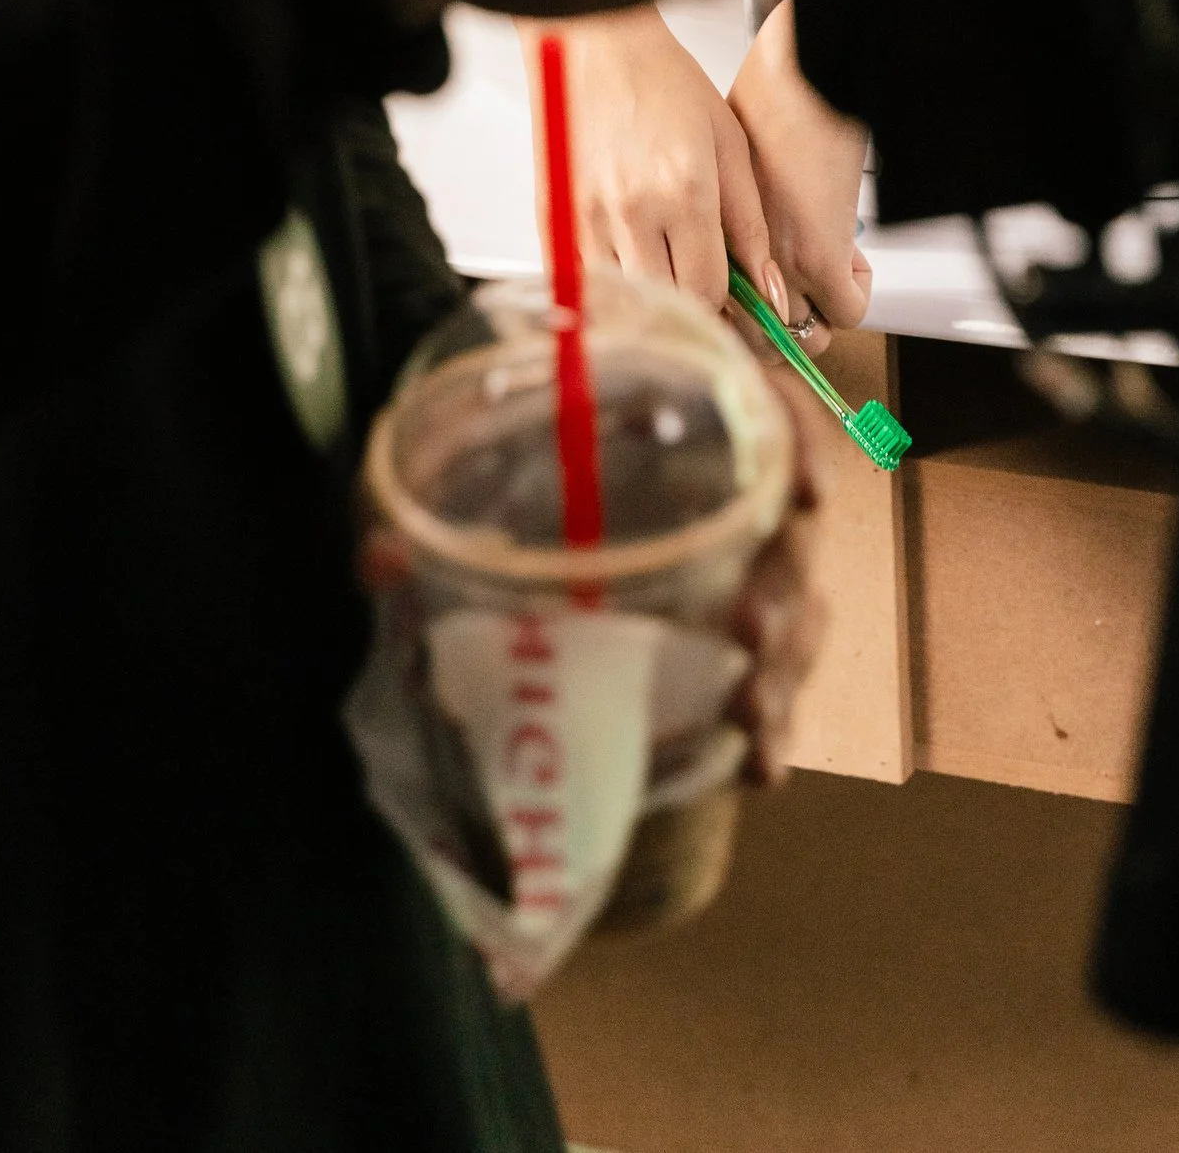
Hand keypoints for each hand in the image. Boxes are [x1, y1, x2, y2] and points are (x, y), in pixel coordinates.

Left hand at [352, 381, 826, 789]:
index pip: (765, 410)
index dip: (798, 442)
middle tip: (749, 626)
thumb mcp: (449, 475)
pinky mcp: (720, 656)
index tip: (802, 491)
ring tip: (749, 713)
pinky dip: (770, 733)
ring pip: (792, 618)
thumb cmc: (488, 472)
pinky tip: (758, 768)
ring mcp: (731, 578)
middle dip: (785, 586)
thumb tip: (376, 562)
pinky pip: (769, 694)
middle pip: (786, 535)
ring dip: (781, 668)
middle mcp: (720, 497)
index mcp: (674, 424)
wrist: (491, 524)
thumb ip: (416, 510)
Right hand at [546, 6, 776, 319]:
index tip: (725, 288)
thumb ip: (749, 222)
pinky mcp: (554, 215)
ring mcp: (586, 217)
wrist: (598, 45)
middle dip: (686, 301)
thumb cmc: (665, 83)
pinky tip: (622, 249)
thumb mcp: (729, 143)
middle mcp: (632, 211)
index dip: (722, 300)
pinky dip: (606, 278)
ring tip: (658, 257)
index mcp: (683, 192)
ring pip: (623, 296)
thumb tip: (770, 289)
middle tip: (694, 276)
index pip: (707, 290)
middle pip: (665, 301)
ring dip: (644, 291)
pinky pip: (582, 277)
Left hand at [728, 0, 870, 354]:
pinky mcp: (818, 258)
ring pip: (804, 336)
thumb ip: (725, 224)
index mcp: (713, 245)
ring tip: (827, 271)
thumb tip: (738, 255)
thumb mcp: (723, 171)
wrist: (796, 80)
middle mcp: (739, 263)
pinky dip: (857, 291)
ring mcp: (777, 265)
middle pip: (760, 342)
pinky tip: (851, 254)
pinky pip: (848, 311)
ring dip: (822, 312)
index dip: (747, 321)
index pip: (720, 321)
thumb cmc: (762, 107)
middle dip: (785, 328)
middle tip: (801, 296)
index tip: (767, 305)